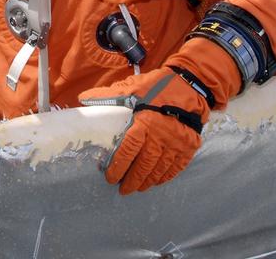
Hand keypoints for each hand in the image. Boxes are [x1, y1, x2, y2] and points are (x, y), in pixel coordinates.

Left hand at [79, 68, 208, 194]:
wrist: (192, 85)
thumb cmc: (159, 85)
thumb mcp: (132, 88)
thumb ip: (108, 96)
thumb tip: (83, 97)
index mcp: (144, 123)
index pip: (128, 151)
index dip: (118, 166)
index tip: (110, 177)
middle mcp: (160, 137)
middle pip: (143, 165)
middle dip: (132, 180)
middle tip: (123, 190)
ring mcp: (176, 144)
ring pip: (159, 168)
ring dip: (147, 181)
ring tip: (138, 188)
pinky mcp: (189, 146)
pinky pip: (176, 167)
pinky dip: (166, 176)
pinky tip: (157, 181)